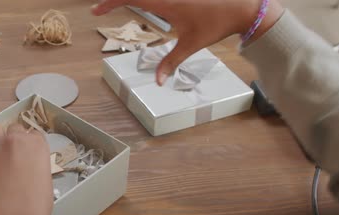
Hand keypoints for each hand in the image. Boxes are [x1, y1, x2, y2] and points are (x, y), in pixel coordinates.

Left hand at [0, 123, 52, 214]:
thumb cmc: (35, 206)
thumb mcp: (45, 180)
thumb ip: (36, 166)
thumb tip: (28, 168)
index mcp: (38, 145)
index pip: (34, 134)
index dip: (30, 145)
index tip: (27, 154)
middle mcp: (18, 140)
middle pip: (15, 128)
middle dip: (14, 140)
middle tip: (13, 157)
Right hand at [92, 0, 283, 84]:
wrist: (241, 7)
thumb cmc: (216, 24)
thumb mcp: (191, 45)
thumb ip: (170, 62)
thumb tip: (158, 82)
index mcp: (165, 3)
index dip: (109, 3)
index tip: (96, 12)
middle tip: (100, 10)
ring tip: (113, 6)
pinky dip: (143, 0)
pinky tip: (136, 4)